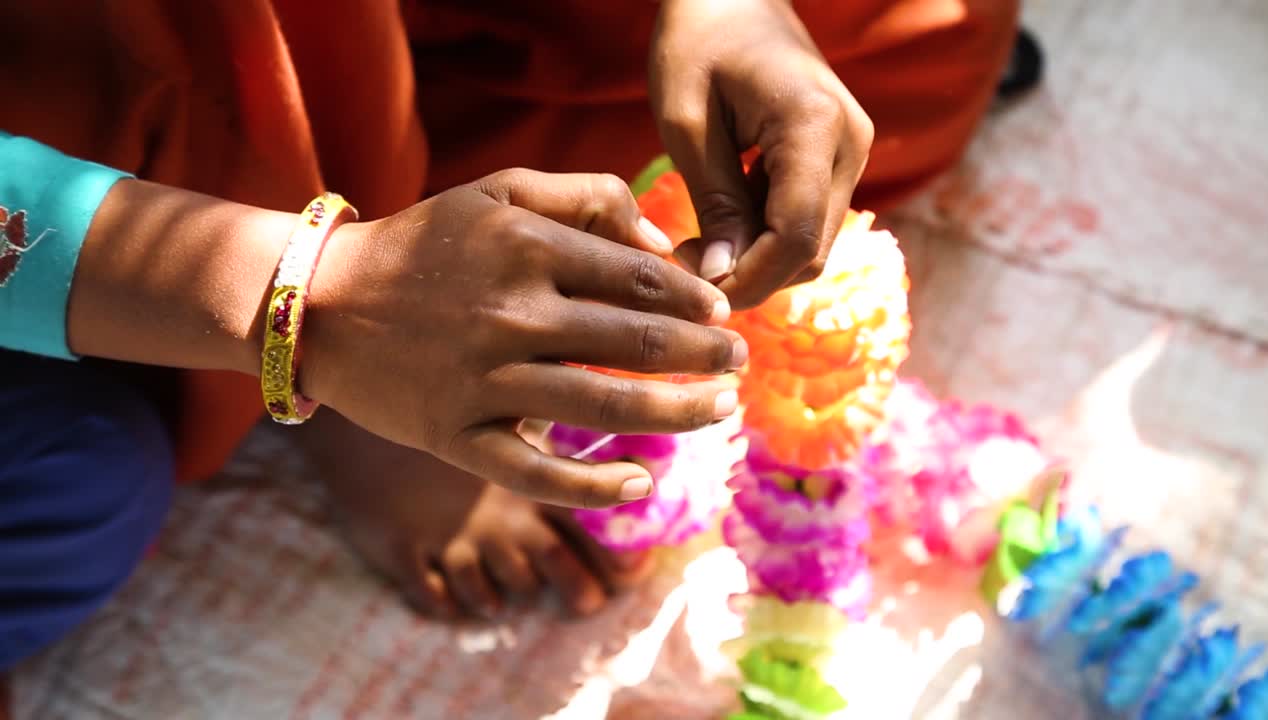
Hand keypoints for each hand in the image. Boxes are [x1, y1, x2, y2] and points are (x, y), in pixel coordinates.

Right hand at [302, 169, 746, 508]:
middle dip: (705, 356)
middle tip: (739, 365)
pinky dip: (593, 487)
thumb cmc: (424, 245)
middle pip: (638, 343)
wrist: (320, 304)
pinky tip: (639, 484)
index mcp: (526, 249)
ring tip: (721, 412)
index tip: (724, 314)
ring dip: (679, 414)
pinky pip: (537, 475)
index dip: (697, 300)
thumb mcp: (498, 193)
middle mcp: (511, 314)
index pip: (641, 279)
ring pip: (605, 407)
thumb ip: (585, 198)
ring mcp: (483, 381)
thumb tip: (661, 245)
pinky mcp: (455, 437)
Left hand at [649, 0, 873, 307]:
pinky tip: (722, 220)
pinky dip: (767, 237)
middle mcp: (850, 144)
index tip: (695, 288)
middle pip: (811, 251)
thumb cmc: (698, 43)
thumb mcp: (687, 121)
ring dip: (758, 260)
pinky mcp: (838, 159)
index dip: (749, 279)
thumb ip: (714, 201)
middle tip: (687, 266)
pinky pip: (809, 221)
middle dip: (750, 276)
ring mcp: (851, 152)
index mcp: (815, 124)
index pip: (797, 237)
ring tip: (700, 242)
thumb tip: (724, 277)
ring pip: (812, 244)